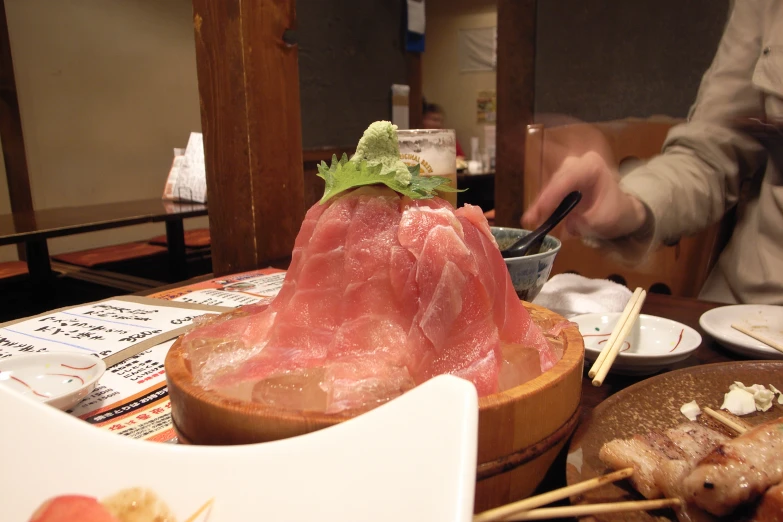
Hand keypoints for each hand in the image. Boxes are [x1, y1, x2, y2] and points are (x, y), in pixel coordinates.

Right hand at [521, 151, 647, 238]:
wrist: (621, 211)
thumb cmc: (614, 213)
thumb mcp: (603, 221)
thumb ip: (584, 221)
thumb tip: (568, 224)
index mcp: (592, 167)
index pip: (567, 179)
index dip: (552, 196)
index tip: (541, 212)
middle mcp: (579, 163)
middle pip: (556, 181)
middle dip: (543, 201)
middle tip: (531, 219)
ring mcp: (570, 169)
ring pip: (551, 186)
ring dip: (541, 203)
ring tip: (531, 220)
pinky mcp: (564, 178)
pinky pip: (551, 190)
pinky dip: (545, 204)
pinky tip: (536, 215)